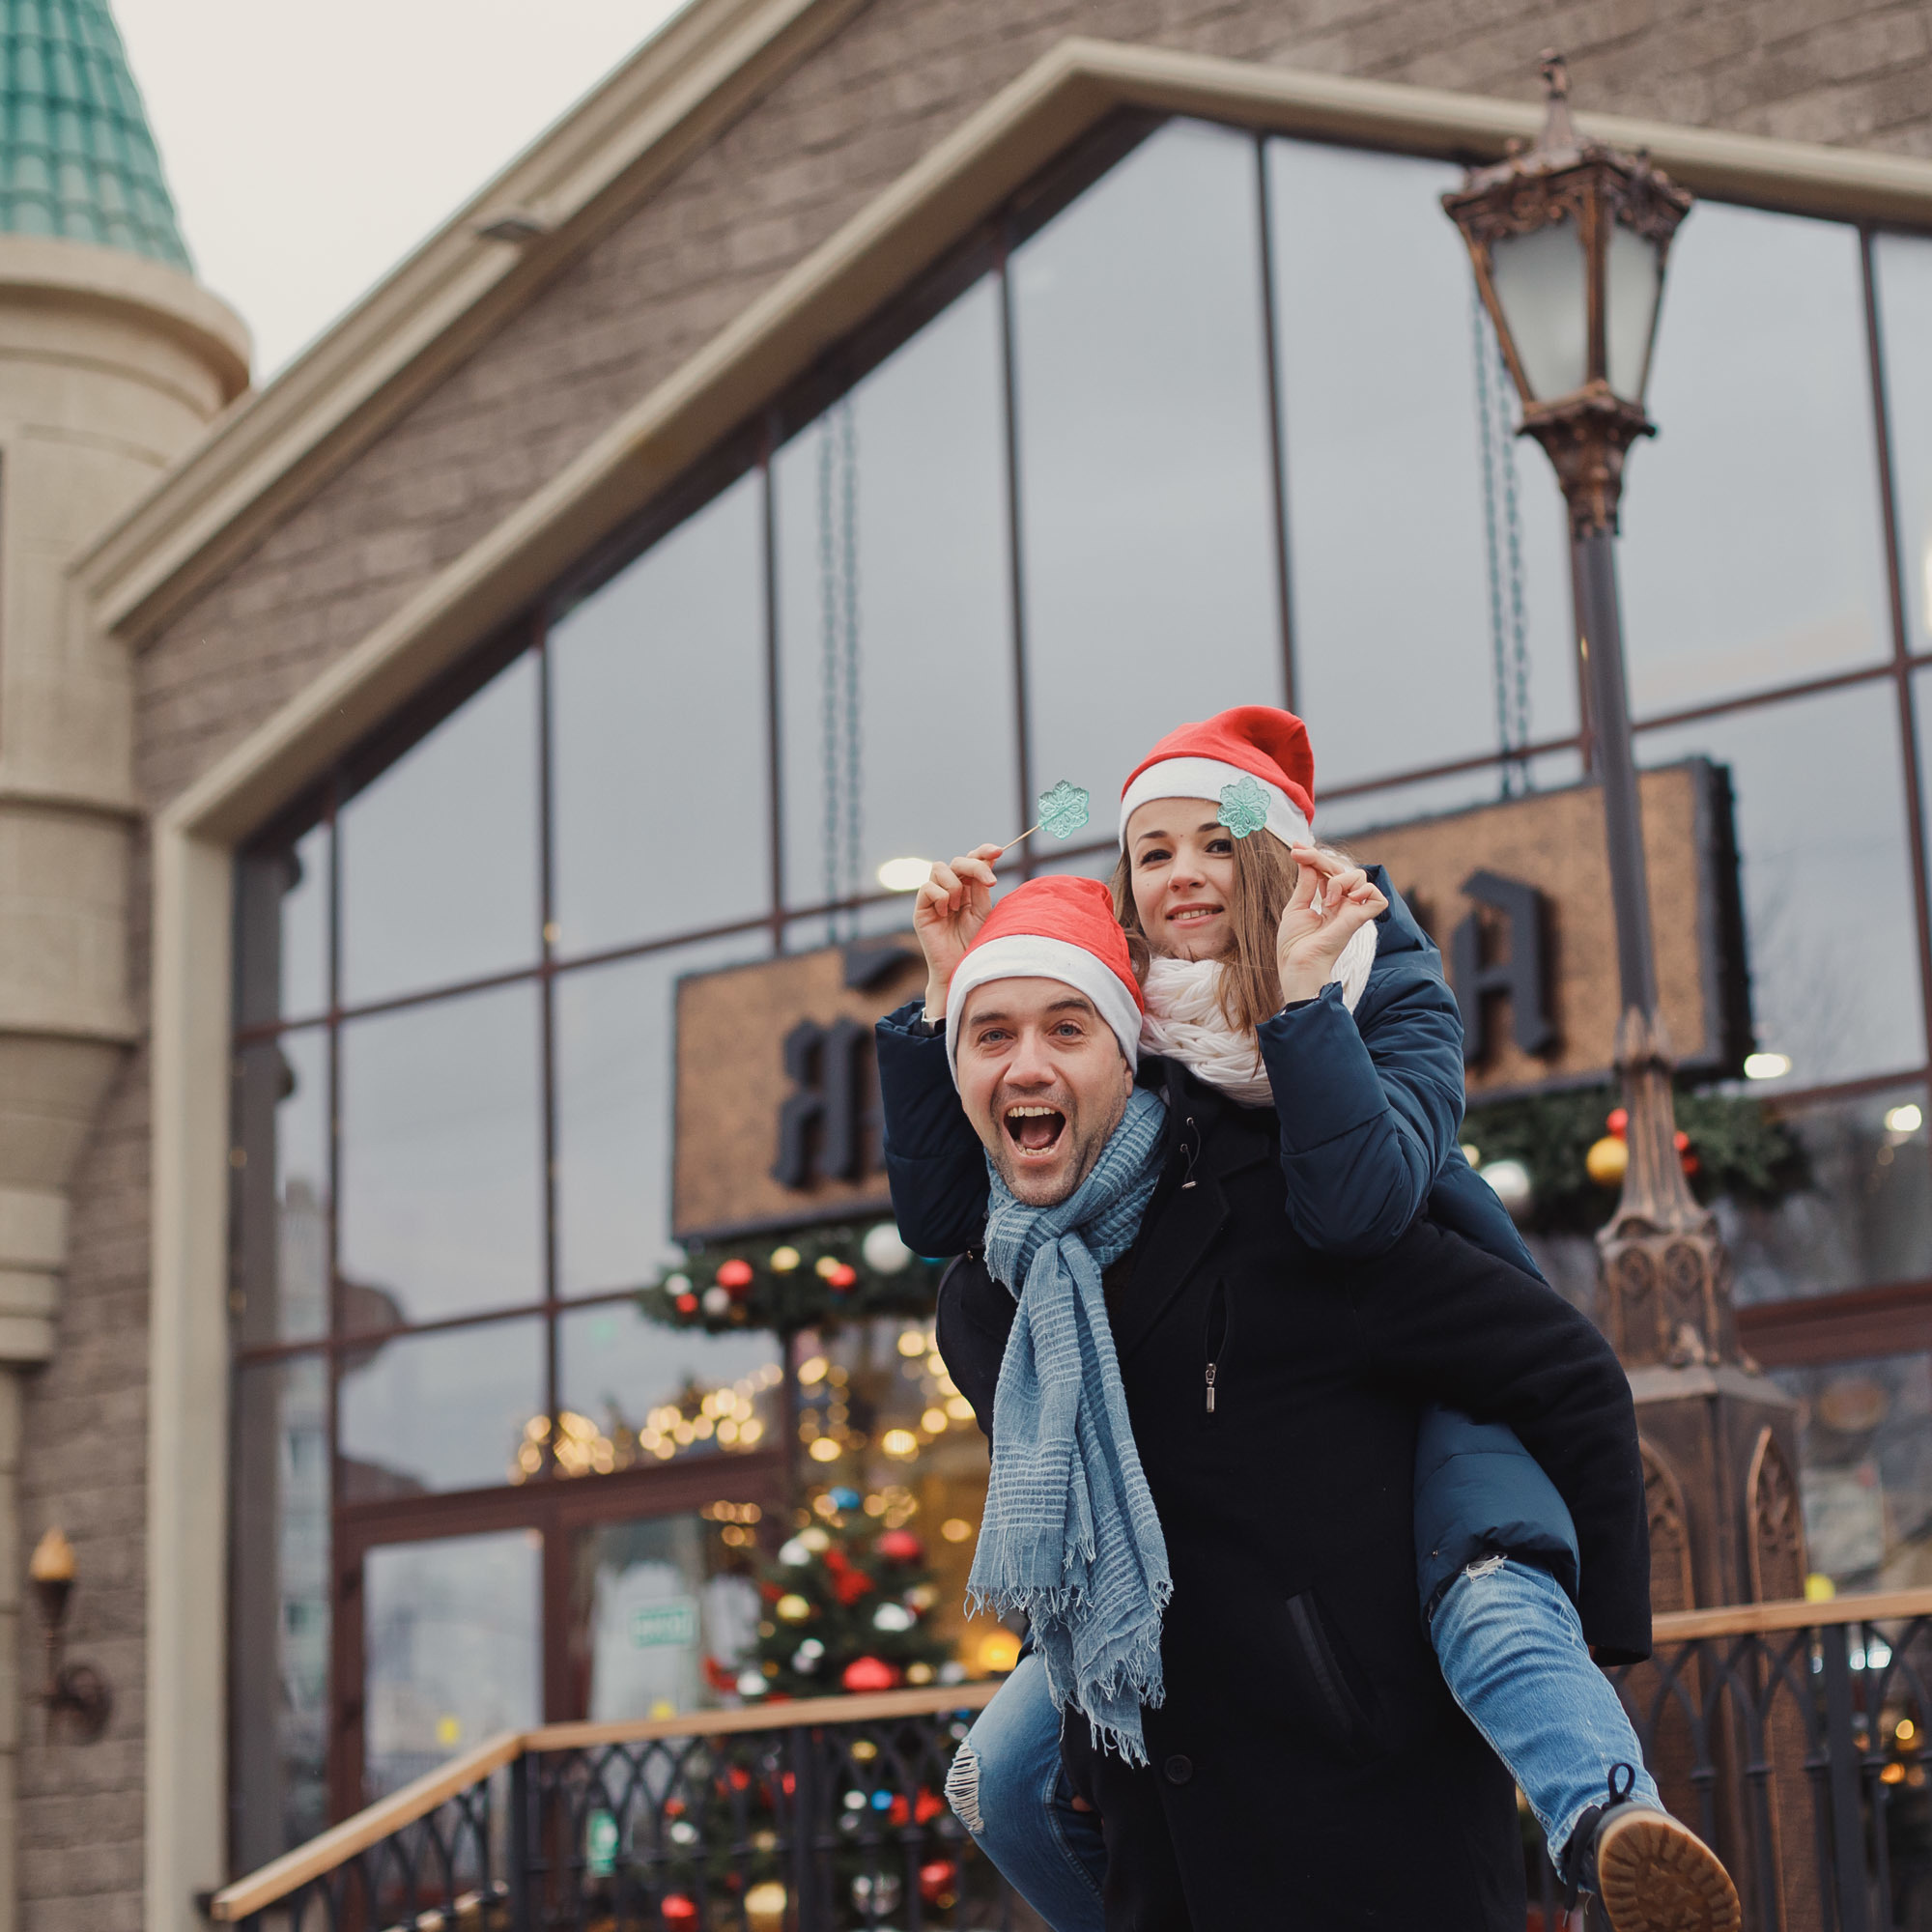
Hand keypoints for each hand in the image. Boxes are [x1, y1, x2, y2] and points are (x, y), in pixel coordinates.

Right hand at [913, 843, 1003, 1016]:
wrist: (961, 969)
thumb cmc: (974, 944)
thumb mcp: (982, 911)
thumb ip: (981, 886)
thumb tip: (987, 860)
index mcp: (968, 888)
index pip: (972, 860)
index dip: (984, 851)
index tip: (1000, 851)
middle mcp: (950, 890)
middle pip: (958, 861)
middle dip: (975, 866)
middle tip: (990, 883)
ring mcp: (934, 899)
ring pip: (939, 868)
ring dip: (955, 886)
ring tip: (958, 908)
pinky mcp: (921, 910)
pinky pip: (928, 887)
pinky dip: (940, 896)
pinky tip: (944, 913)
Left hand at [1276, 846, 1385, 1005]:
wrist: (1297, 965)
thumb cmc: (1294, 944)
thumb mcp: (1295, 908)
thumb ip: (1305, 884)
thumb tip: (1306, 861)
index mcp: (1328, 903)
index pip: (1327, 871)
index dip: (1314, 857)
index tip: (1295, 848)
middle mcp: (1342, 905)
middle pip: (1342, 868)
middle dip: (1319, 858)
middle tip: (1298, 854)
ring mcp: (1352, 912)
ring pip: (1360, 877)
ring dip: (1339, 878)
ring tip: (1324, 899)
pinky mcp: (1360, 920)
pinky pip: (1377, 898)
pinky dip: (1365, 891)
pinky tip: (1345, 900)